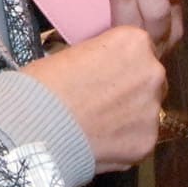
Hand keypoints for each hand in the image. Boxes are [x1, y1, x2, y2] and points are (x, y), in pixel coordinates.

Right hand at [23, 27, 166, 174]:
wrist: (35, 125)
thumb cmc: (43, 84)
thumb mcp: (73, 53)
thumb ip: (100, 59)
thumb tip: (102, 71)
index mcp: (134, 42)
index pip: (139, 50)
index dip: (119, 64)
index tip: (103, 75)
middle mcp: (152, 72)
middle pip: (149, 81)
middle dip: (130, 91)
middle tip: (100, 102)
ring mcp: (152, 109)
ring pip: (146, 113)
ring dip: (128, 118)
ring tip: (97, 126)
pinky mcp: (147, 142)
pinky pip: (139, 140)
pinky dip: (123, 143)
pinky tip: (99, 143)